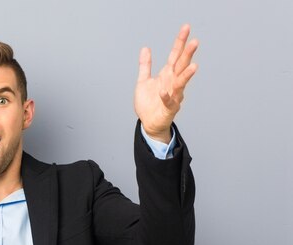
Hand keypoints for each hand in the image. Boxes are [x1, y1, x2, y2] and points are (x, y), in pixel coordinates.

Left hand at [134, 24, 198, 142]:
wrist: (148, 123)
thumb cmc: (148, 103)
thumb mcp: (143, 81)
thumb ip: (145, 66)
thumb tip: (146, 48)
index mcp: (167, 75)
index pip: (175, 55)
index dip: (180, 42)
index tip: (186, 28)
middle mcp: (172, 83)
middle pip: (181, 66)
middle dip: (188, 54)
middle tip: (195, 42)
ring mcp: (173, 95)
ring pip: (181, 83)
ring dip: (186, 75)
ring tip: (194, 66)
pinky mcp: (169, 108)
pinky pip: (168, 101)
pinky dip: (166, 96)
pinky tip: (163, 91)